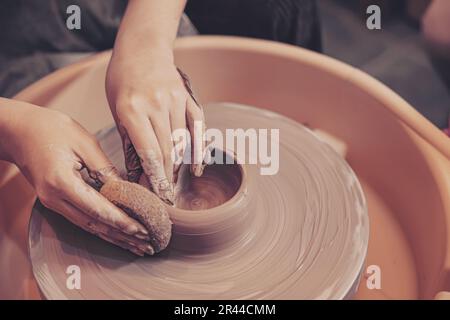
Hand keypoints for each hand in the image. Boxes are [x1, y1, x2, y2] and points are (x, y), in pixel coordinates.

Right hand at [0, 100, 152, 255]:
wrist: (19, 131)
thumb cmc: (50, 129)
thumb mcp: (84, 142)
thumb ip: (105, 168)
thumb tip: (125, 189)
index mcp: (61, 182)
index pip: (97, 208)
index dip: (121, 221)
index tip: (141, 230)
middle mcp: (54, 198)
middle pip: (94, 225)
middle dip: (122, 236)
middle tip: (147, 245)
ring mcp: (52, 202)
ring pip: (88, 226)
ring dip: (114, 237)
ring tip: (137, 245)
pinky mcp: (55, 202)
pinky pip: (82, 219)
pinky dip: (102, 228)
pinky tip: (117, 234)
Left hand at [106, 48, 205, 203]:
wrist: (143, 49)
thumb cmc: (122, 80)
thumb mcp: (117, 109)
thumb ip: (130, 139)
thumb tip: (138, 171)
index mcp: (133, 110)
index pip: (149, 152)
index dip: (155, 177)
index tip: (157, 196)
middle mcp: (156, 106)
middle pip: (167, 151)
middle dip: (167, 177)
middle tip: (166, 197)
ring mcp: (175, 101)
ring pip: (181, 142)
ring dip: (178, 167)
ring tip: (174, 185)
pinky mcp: (187, 98)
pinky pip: (196, 128)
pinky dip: (198, 149)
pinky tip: (196, 168)